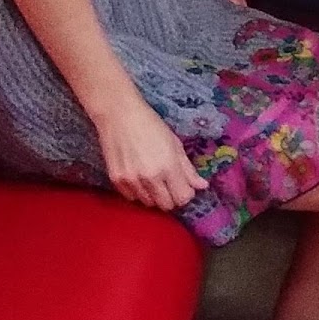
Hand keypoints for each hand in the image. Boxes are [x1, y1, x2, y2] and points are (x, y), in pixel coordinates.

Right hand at [96, 94, 206, 210]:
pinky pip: (131, 198)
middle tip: (169, 184)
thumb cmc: (150, 125)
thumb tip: (202, 186)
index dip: (186, 194)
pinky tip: (139, 177)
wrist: (119, 114)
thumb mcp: (175, 144)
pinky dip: (138, 192)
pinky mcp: (116, 180)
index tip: (184, 186)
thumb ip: (188, 169)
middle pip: (166, 205)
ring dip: (154, 195)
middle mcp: (150, 178)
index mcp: (169, 167)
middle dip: (171, 198)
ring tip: (153, 178)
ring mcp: (131, 180)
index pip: (183, 198)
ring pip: (148, 203)